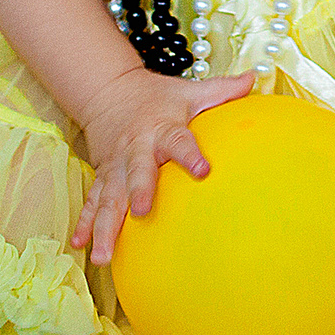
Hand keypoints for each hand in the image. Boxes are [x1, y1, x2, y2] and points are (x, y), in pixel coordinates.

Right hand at [70, 67, 257, 264]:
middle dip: (140, 191)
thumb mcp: (190, 91)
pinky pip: (92, 203)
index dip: (190, 154)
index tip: (203, 169)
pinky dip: (85, 223)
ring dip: (105, 225)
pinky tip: (81, 245)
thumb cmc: (159, 97)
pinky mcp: (103, 178)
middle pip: (138, 172)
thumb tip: (253, 80)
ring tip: (103, 254)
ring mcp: (116, 167)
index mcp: (162, 129)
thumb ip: (222, 91)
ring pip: (109, 198)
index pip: (179, 140)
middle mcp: (136, 149)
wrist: (110, 91)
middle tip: (144, 211)